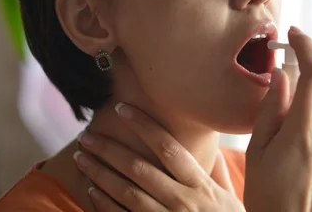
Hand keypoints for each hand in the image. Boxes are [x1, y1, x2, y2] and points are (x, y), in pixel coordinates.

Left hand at [74, 105, 244, 211]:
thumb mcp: (229, 198)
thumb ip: (216, 173)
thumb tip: (209, 147)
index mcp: (201, 186)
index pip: (169, 148)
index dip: (144, 126)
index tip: (122, 109)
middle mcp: (183, 201)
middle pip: (139, 168)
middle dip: (110, 149)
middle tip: (87, 135)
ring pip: (126, 192)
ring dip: (100, 173)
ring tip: (82, 157)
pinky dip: (104, 204)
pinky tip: (92, 190)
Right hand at [244, 26, 311, 211]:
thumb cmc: (270, 197)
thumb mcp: (258, 152)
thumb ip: (271, 108)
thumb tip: (281, 75)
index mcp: (306, 129)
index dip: (305, 46)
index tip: (293, 32)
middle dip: (303, 73)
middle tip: (280, 73)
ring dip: (308, 98)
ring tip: (282, 122)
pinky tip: (296, 141)